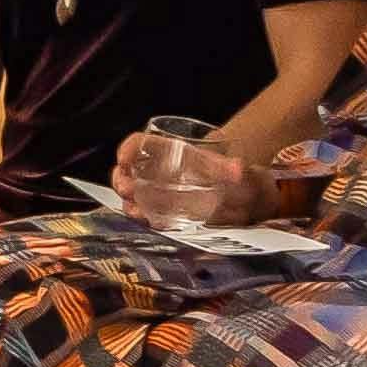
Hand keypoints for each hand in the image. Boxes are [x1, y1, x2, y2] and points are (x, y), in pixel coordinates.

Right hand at [107, 126, 264, 227]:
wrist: (243, 197)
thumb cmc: (233, 177)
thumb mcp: (233, 170)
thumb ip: (231, 169)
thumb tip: (237, 170)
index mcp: (170, 153)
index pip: (140, 144)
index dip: (129, 148)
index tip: (125, 158)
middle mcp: (159, 172)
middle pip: (129, 171)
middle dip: (123, 180)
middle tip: (128, 189)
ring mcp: (159, 193)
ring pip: (133, 195)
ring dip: (130, 202)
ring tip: (136, 211)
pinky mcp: (164, 212)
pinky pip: (145, 213)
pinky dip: (143, 218)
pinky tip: (148, 222)